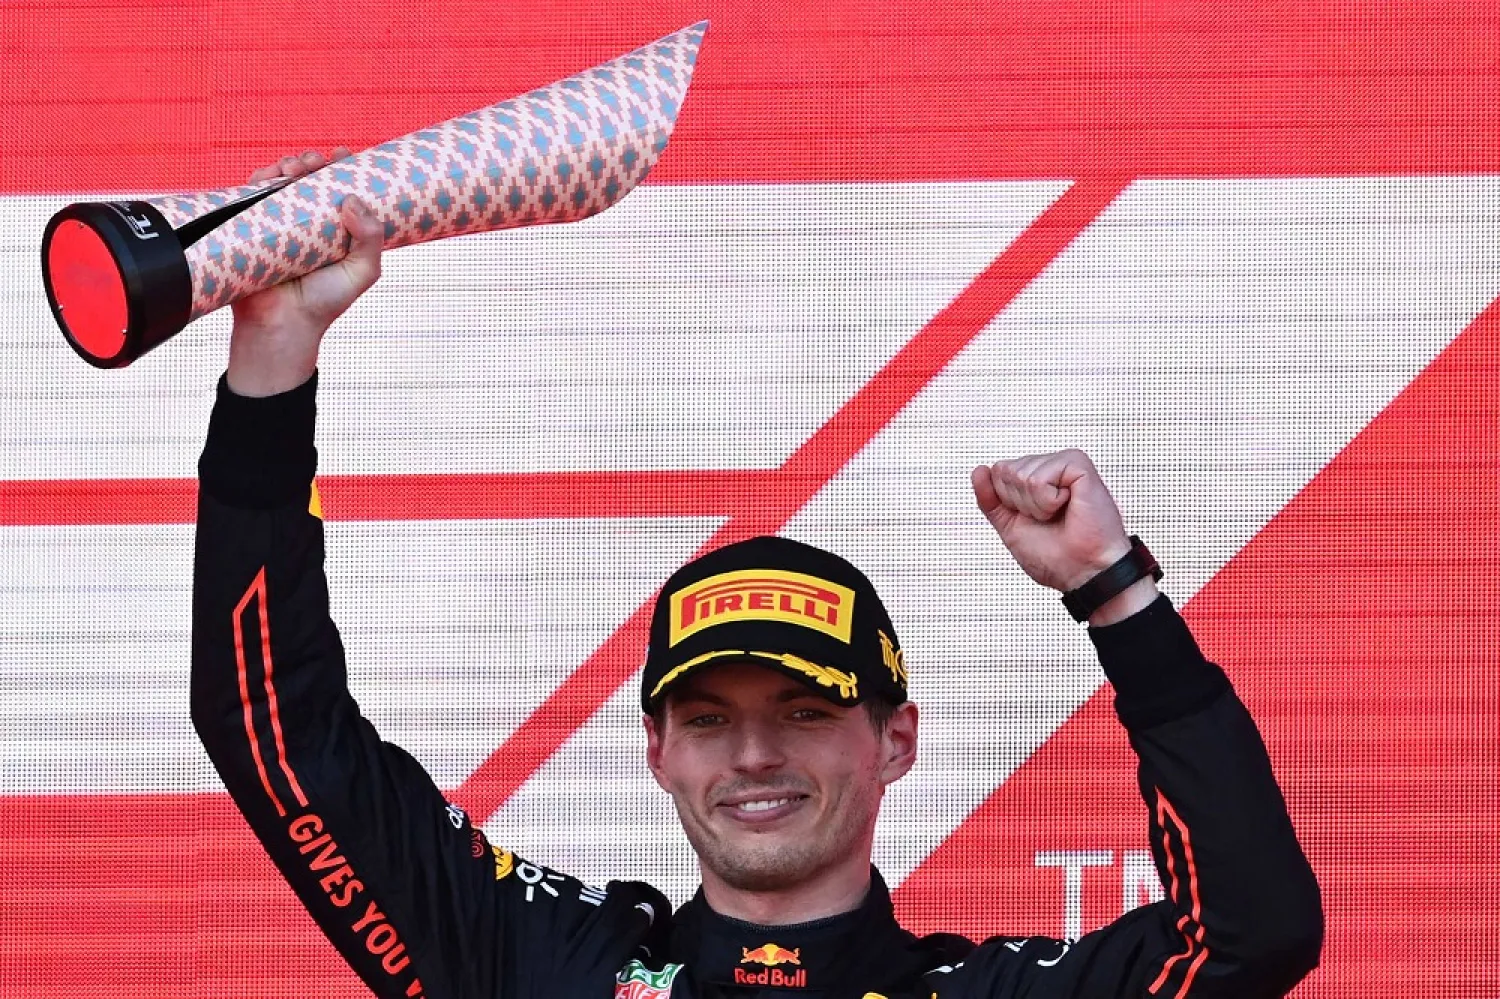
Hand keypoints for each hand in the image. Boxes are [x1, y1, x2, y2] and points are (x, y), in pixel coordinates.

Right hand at [225, 148, 383, 397]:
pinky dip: (259, 178)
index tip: (342, 155)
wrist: (283, 325)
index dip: (341, 168)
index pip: (339, 189)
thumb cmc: (326, 302)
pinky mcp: (252, 227)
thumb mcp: (363, 271)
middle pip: (309, 179)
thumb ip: (371, 238)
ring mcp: (279, 223)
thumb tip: (352, 200)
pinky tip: (270, 175)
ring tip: (294, 168)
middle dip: (312, 162)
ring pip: (281, 182)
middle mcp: (308, 222)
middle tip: (315, 163)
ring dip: (287, 165)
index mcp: (336, 228)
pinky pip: (251, 195)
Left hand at [971, 449, 1155, 624]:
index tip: (1034, 519)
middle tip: (1049, 519)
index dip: (1007, 502)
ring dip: (1036, 506)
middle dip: (1020, 504)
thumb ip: (991, 499)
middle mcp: (1050, 467)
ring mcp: (1065, 463)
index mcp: (1036, 478)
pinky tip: (1068, 506)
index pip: (997, 471)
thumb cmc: (1056, 555)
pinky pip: (1040, 478)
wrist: (1083, 572)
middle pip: (1006, 471)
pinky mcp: (1079, 465)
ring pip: (1021, 475)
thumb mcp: (1010, 526)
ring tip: (1060, 514)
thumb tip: (979, 470)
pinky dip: (1048, 501)